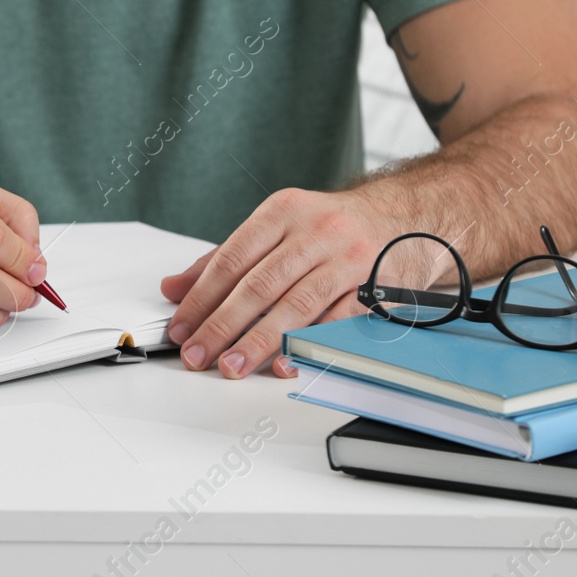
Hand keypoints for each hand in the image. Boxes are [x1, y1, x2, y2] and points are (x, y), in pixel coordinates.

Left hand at [161, 187, 393, 378]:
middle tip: (197, 355)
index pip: (231, 259)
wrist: (403, 215)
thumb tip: (173, 288)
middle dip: (222, 325)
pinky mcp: (376, 286)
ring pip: (296, 304)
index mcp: (282, 212)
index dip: (201, 297)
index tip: (180, 328)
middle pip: (260, 284)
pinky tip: (285, 362)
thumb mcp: (275, 227)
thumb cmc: (329, 227)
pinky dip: (311, 345)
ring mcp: (349, 258)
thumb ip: (223, 259)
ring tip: (233, 365)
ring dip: (260, 340)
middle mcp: (315, 231)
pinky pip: (338, 321)